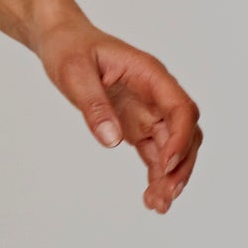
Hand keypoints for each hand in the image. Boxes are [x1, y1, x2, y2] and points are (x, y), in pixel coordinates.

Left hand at [39, 25, 200, 214]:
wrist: (61, 41)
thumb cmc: (69, 48)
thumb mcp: (74, 73)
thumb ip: (94, 105)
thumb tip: (112, 141)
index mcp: (150, 74)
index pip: (181, 108)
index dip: (180, 137)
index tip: (165, 164)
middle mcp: (157, 94)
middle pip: (185, 133)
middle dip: (180, 166)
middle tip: (165, 196)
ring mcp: (149, 110)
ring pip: (173, 147)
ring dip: (170, 177)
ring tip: (158, 206)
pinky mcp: (136, 125)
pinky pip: (154, 153)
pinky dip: (156, 175)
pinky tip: (152, 198)